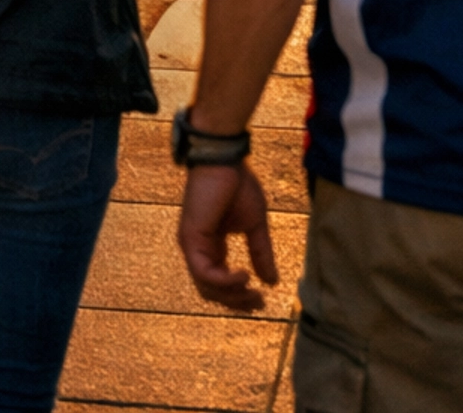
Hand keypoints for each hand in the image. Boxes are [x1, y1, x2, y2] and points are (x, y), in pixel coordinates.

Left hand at [178, 160, 277, 311]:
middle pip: (212, 291)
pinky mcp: (190, 239)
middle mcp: (198, 248)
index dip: (239, 296)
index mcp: (211, 245)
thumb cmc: (237, 183)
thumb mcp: (255, 224)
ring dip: (231, 295)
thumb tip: (272, 282)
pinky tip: (244, 275)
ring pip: (206, 287)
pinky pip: (204, 273)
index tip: (262, 300)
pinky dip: (224, 280)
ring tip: (253, 290)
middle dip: (236, 301)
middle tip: (259, 303)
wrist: (224, 158)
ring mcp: (191, 245)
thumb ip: (260, 253)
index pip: (220, 282)